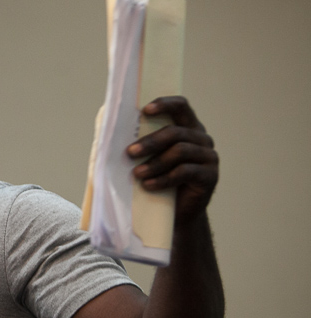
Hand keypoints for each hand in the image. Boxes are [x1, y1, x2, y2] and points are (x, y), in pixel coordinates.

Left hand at [126, 96, 218, 223]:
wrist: (177, 213)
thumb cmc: (157, 181)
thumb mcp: (147, 159)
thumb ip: (138, 143)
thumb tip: (108, 127)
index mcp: (187, 127)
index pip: (181, 106)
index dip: (164, 104)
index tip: (144, 110)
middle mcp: (201, 139)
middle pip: (176, 132)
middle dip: (150, 141)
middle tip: (130, 152)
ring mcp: (208, 157)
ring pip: (180, 151)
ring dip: (155, 163)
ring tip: (137, 174)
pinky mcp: (210, 176)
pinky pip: (185, 172)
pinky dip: (164, 179)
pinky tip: (148, 186)